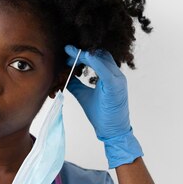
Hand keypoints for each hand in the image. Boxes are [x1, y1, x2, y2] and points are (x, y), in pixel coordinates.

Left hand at [65, 45, 142, 167]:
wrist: (112, 131)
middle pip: (100, 54)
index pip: (97, 56)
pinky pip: (105, 69)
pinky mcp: (115, 86)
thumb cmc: (102, 115)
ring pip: (102, 57)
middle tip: (67, 53)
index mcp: (110, 75)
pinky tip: (83, 57)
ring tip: (70, 54)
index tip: (68, 53)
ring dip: (85, 54)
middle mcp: (115, 74)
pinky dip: (94, 61)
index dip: (82, 53)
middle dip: (82, 51)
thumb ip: (76, 85)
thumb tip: (65, 76)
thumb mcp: (84, 96)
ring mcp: (117, 79)